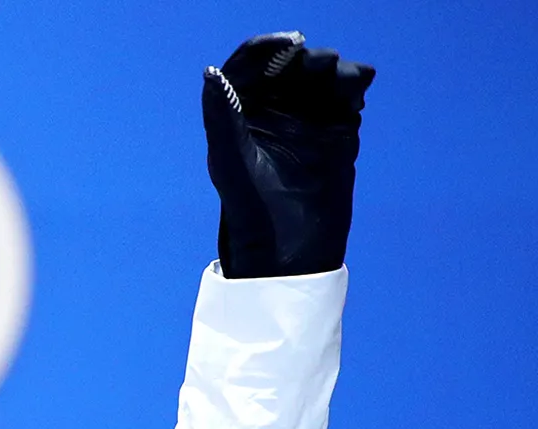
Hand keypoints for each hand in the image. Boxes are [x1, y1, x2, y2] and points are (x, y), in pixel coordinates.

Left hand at [203, 32, 374, 278]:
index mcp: (239, 111)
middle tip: (317, 66)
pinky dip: (354, 83)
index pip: (249, 65)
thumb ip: (222, 114)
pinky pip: (348, 93)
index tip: (289, 43)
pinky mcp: (338, 127)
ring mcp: (306, 115)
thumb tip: (212, 72)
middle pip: (289, 64)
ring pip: (322, 74)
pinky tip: (355, 90)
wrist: (291, 245)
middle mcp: (272, 108)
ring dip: (333, 68)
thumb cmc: (250, 207)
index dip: (267, 48)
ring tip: (340, 80)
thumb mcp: (231, 159)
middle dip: (305, 58)